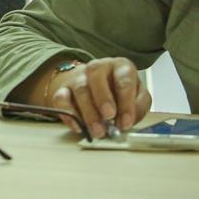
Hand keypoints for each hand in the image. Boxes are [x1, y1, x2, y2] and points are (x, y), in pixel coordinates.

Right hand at [35, 56, 149, 139]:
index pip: (124, 75)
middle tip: (109, 117)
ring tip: (98, 131)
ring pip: (80, 88)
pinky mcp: (62, 90)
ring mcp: (78, 77)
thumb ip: (137, 107)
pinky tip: (78, 127)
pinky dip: (69, 114)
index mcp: (120, 66)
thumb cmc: (119, 97)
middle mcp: (98, 67)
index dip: (126, 99)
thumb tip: (126, 120)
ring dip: (89, 112)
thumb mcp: (137, 99)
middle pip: (96, 73)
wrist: (95, 93)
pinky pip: (60, 99)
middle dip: (103, 97)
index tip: (126, 121)